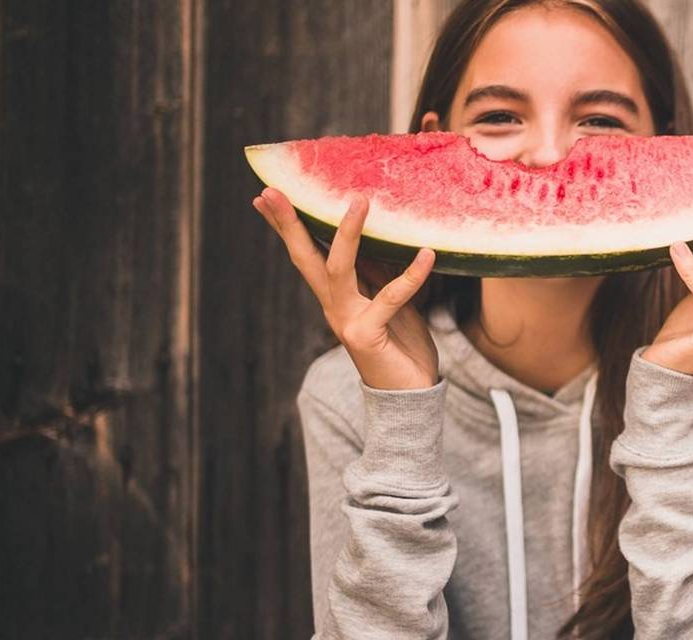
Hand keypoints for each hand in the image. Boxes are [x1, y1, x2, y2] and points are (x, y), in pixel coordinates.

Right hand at [252, 188, 439, 390]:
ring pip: (338, 269)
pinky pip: (390, 297)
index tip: (265, 196)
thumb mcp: (390, 302)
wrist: (411, 395)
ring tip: (359, 200)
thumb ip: (379, 275)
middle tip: (271, 191)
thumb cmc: (401, 346)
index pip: (306, 255)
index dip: (286, 226)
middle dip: (288, 224)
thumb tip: (379, 238)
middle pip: (304, 258)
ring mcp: (347, 321)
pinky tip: (427, 254)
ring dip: (348, 233)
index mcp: (335, 298)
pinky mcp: (368, 335)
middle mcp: (333, 307)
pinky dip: (411, 275)